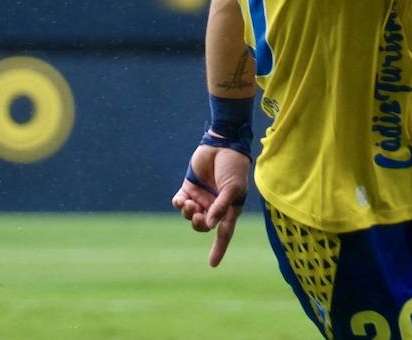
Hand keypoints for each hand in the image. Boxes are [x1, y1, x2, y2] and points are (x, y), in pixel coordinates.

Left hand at [171, 142, 248, 266]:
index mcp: (229, 208)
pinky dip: (179, 204)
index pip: (224, 233)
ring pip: (190, 215)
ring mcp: (201, 197)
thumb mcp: (232, 188)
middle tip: (197, 215)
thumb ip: (221, 206)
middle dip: (198, 223)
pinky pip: (180, 203)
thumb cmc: (233, 167)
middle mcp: (214, 206)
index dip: (218, 249)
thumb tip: (211, 225)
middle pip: (203, 225)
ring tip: (188, 203)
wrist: (222, 145)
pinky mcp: (189, 188)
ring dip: (187, 212)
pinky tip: (181, 199)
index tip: (212, 265)